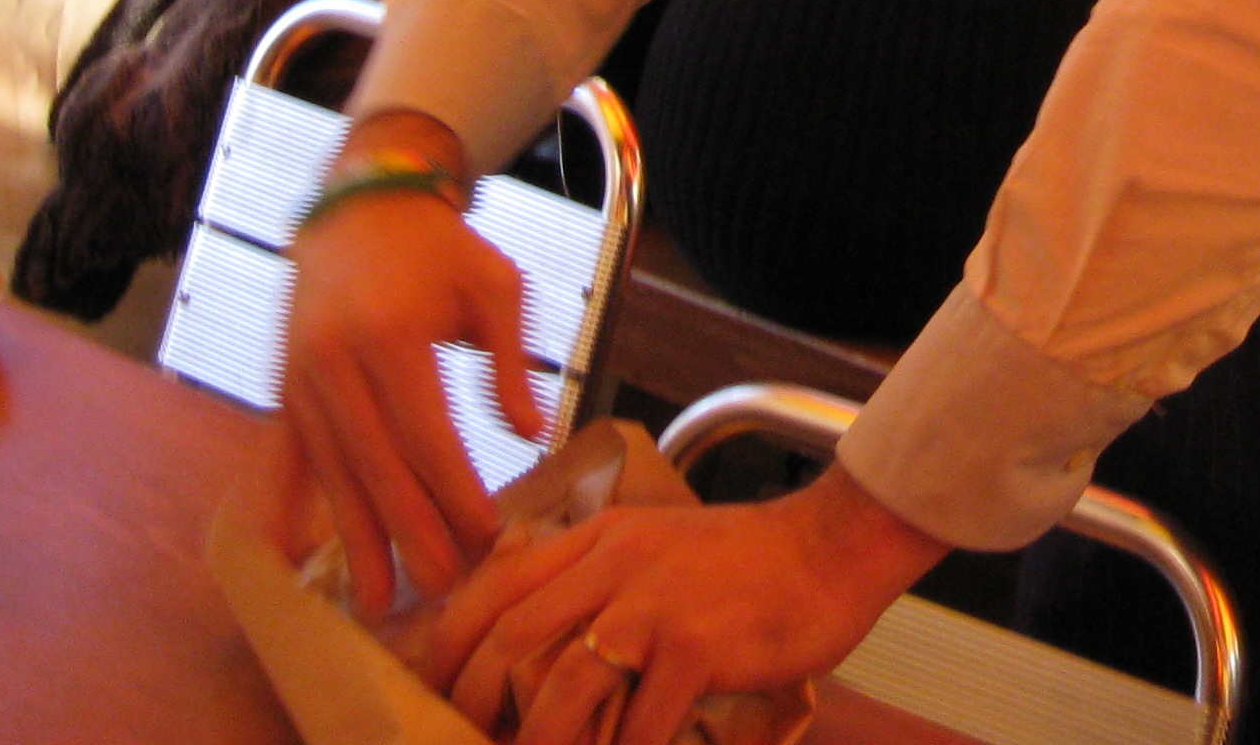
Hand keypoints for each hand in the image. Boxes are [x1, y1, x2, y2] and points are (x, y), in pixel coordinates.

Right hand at [280, 114, 540, 617]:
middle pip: (378, 468)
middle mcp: (338, 365)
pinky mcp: (284, 387)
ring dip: (355, 539)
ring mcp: (303, 379)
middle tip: (440, 592)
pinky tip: (284, 555)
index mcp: (393, 338)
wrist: (362, 207)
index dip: (456, 493)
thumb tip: (532, 431)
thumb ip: (511, 360)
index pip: (428, 436)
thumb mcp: (494, 286)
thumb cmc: (439, 249)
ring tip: (376, 602)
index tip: (485, 538)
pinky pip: (282, 456)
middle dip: (410, 536)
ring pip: (332, 474)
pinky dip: (280, 506)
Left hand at [422, 467, 945, 744]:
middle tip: (463, 743)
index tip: (427, 690)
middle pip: (510, 638)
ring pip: (561, 688)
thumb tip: (538, 640)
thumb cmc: (749, 561)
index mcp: (601, 535)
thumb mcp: (658, 543)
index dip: (447, 644)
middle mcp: (617, 562)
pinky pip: (638, 725)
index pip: (495, 585)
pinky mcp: (695, 646)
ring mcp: (655, 604)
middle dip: (471, 706)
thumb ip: (600, 576)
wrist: (832, 549)